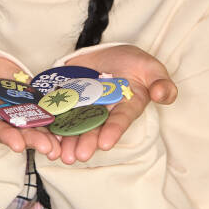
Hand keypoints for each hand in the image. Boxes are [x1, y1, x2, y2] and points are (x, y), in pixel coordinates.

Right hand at [0, 47, 60, 159]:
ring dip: (47, 133)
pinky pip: (42, 104)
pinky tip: (68, 120)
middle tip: (48, 148)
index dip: (6, 136)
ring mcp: (15, 106)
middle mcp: (0, 115)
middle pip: (18, 130)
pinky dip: (55, 113)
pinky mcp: (28, 95)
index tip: (18, 145)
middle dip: (33, 139)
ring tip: (60, 144)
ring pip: (33, 122)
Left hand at [58, 45, 176, 163]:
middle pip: (96, 127)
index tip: (105, 143)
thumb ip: (161, 82)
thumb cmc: (133, 63)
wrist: (109, 52)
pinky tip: (46, 135)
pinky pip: (60, 111)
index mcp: (126, 106)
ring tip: (62, 154)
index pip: (121, 119)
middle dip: (87, 141)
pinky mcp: (69, 98)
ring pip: (76, 124)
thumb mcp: (151, 68)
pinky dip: (52, 123)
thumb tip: (163, 95)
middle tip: (78, 156)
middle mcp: (105, 110)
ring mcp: (86, 105)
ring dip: (69, 140)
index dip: (113, 131)